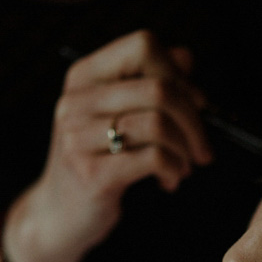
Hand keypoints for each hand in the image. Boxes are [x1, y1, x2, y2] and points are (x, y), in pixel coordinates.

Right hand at [5, 30, 211, 261]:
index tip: (195, 103)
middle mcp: (76, 101)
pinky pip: (153, 158)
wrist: (59, 215)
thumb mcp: (119, 115)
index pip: (143, 46)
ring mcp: (78, 137)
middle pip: (159, 88)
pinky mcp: (91, 174)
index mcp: (85, 76)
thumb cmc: (99, 160)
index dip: (179, 73)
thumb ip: (150, 82)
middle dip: (194, 120)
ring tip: (184, 166)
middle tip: (202, 147)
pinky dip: (174, 169)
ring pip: (157, 124)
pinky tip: (170, 180)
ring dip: (185, 149)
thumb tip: (186, 57)